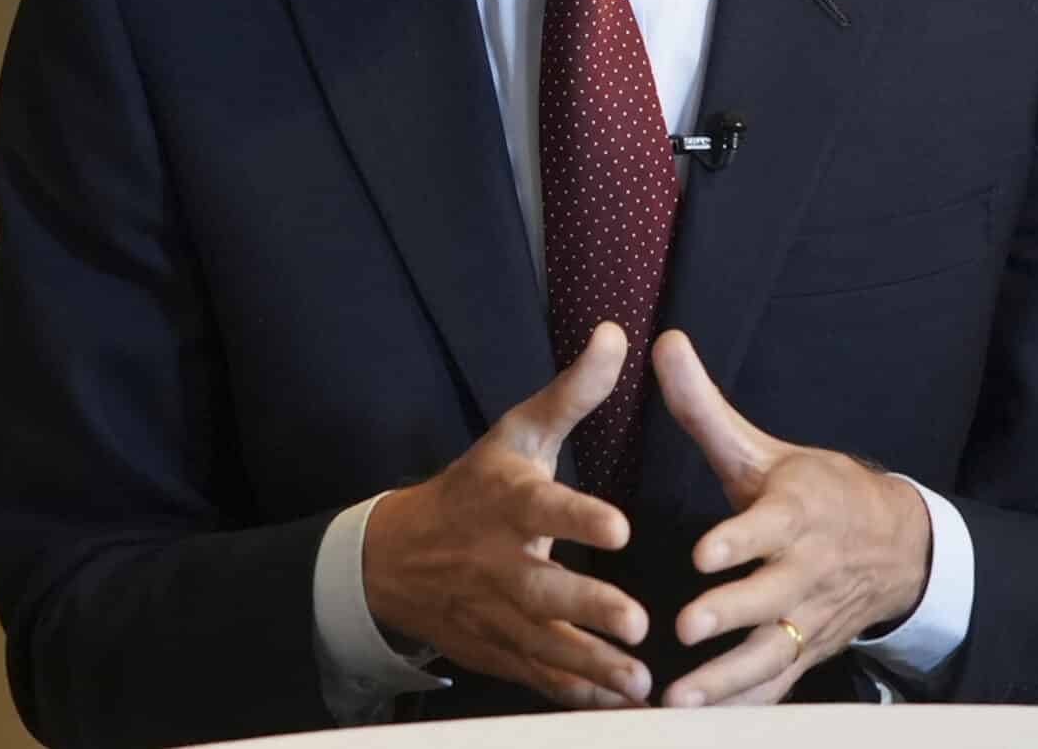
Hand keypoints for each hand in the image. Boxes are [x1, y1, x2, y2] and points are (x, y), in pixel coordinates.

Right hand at [362, 322, 653, 708]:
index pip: (544, 509)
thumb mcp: (516, 433)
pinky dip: (575, 693)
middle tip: (639, 623)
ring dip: (592, 665)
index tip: (621, 528)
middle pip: (544, 591)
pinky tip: (619, 704)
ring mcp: (496, 615)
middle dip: (589, 610)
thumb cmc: (476, 487)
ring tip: (641, 680)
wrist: (397, 556)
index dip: (579, 519)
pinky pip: (538, 677)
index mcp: (509, 503)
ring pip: (545, 646)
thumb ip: (572, 393)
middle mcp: (500, 564)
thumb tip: (617, 335)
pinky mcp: (498, 651)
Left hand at [649, 329, 932, 706]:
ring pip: (771, 654)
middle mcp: (805, 570)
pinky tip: (694, 723)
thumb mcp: (761, 448)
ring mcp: (807, 618)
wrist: (895, 545)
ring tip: (680, 698)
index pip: (767, 527)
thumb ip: (704, 407)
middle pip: (771, 597)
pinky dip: (739, 710)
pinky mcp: (804, 652)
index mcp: (795, 513)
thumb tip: (661, 342)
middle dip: (732, 614)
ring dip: (728, 679)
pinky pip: (774, 689)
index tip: (702, 555)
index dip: (738, 541)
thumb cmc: (812, 491)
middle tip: (686, 627)